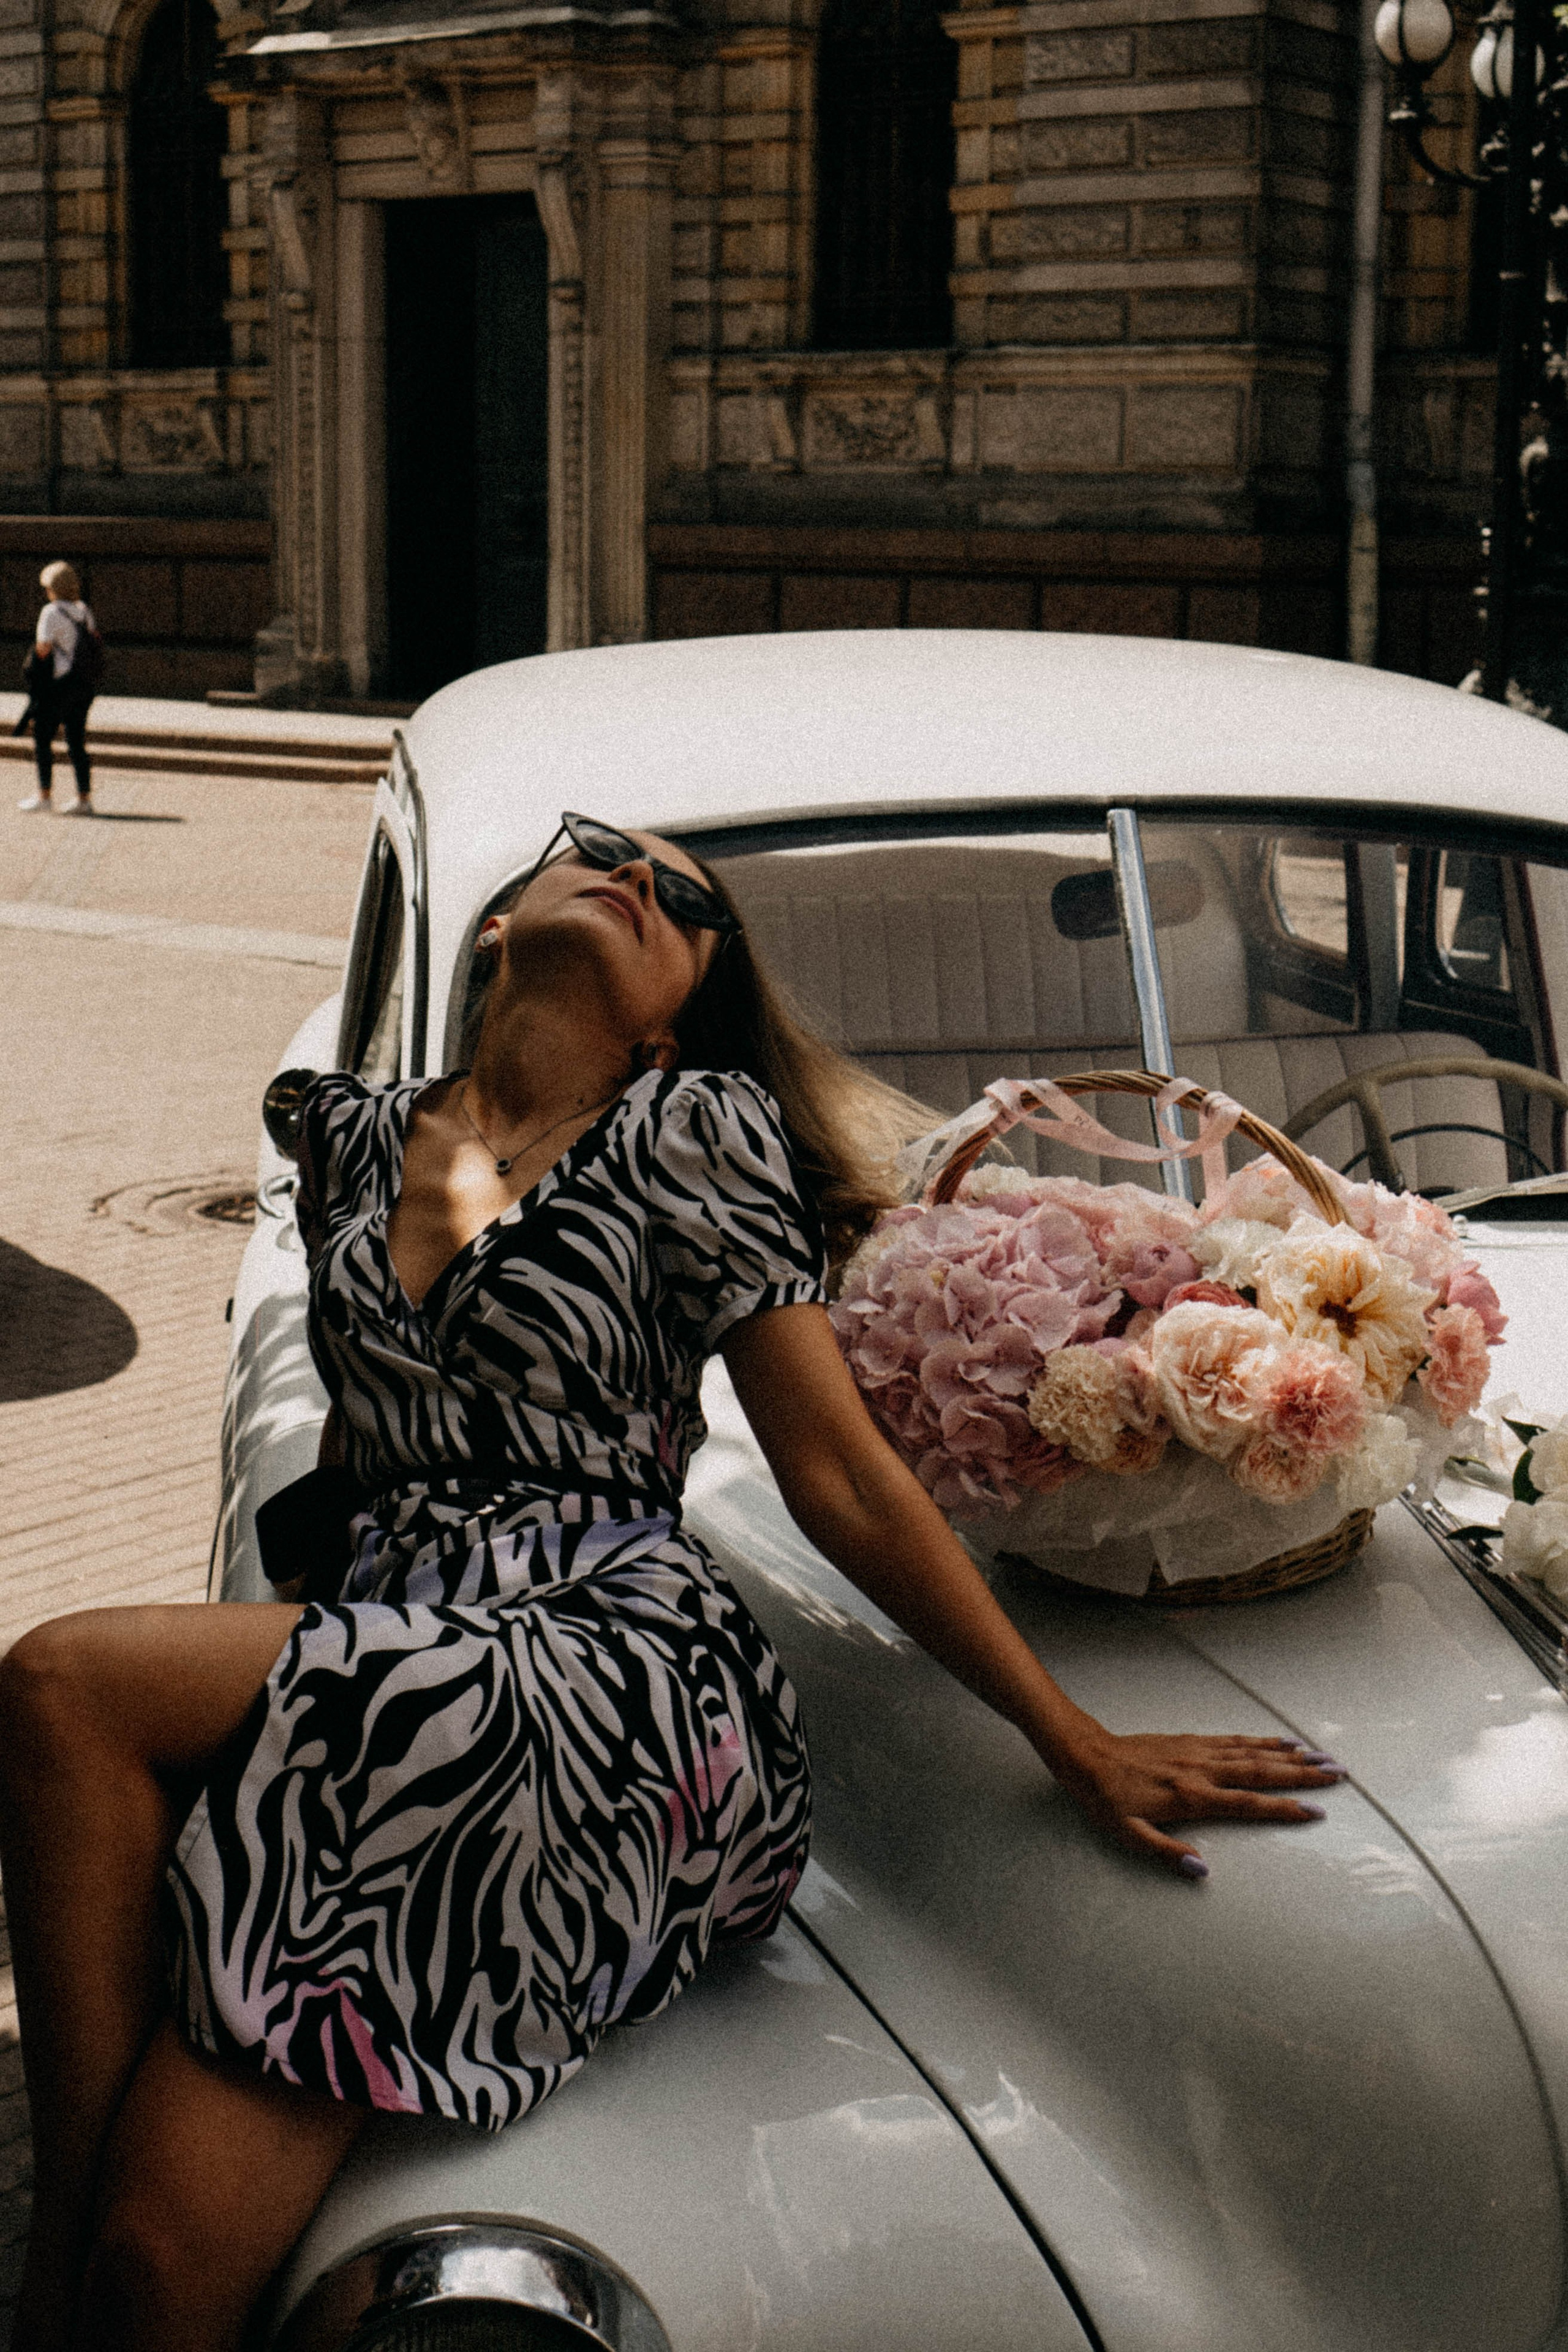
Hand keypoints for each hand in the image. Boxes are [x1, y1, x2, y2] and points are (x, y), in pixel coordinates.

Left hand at [1048, 1728, 1344, 1877]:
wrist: (1087, 1754)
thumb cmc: (1106, 1798)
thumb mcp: (1127, 1834)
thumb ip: (1165, 1852)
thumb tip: (1202, 1869)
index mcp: (1190, 1797)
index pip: (1247, 1805)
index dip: (1283, 1809)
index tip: (1315, 1811)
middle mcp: (1201, 1771)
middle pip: (1261, 1773)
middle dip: (1303, 1775)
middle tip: (1339, 1775)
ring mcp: (1199, 1753)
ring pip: (1253, 1753)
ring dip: (1290, 1755)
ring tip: (1324, 1757)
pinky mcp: (1192, 1741)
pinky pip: (1234, 1740)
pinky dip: (1262, 1740)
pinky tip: (1281, 1741)